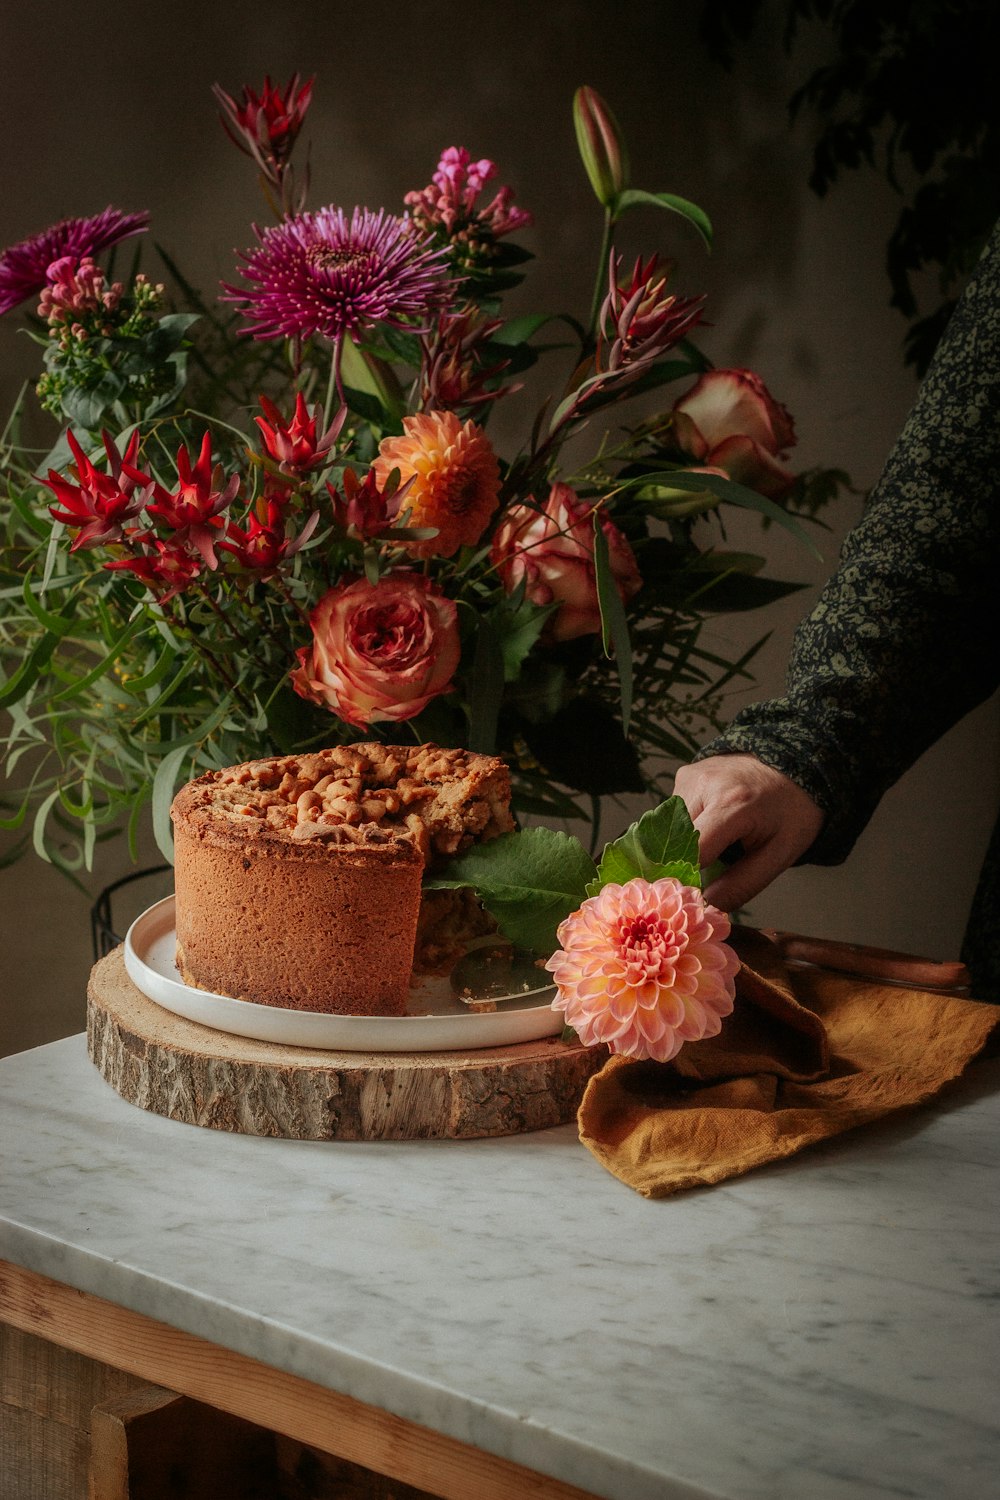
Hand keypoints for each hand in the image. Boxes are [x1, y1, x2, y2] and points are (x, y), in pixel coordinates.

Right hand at [673, 754, 824, 910]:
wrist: (795, 764)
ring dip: (686, 845)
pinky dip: (688, 828)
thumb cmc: (791, 812)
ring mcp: (690, 777)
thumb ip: (741, 885)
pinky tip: (713, 824)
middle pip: (675, 842)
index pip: (691, 852)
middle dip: (687, 864)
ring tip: (719, 841)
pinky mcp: (684, 775)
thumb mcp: (780, 855)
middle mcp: (703, 785)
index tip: (694, 897)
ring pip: (669, 829)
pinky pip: (674, 814)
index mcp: (733, 804)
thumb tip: (704, 907)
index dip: (687, 879)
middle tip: (711, 872)